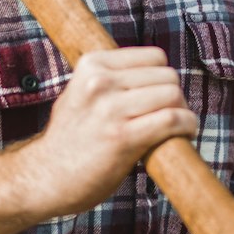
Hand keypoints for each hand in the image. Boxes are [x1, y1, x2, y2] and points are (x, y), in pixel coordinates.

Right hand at [30, 47, 195, 218]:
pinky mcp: (123, 138)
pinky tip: (183, 136)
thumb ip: (111, 79)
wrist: (46, 176)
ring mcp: (111, 109)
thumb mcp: (81, 93)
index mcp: (92, 64)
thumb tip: (157, 76)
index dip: (163, 79)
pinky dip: (187, 126)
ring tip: (176, 129)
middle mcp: (100, 81)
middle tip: (170, 118)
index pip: (155, 57)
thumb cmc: (70, 139)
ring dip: (183, 113)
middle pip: (168, 76)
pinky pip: (172, 120)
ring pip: (173, 96)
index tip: (160, 99)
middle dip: (176, 97)